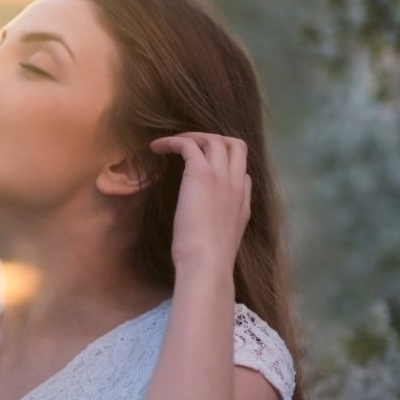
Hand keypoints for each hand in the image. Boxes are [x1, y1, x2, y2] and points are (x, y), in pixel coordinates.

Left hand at [149, 132, 250, 272]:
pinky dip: (171, 141)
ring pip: (214, 139)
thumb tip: (207, 220)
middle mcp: (236, 185)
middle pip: (236, 145)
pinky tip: (156, 147)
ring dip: (191, 136)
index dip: (225, 166)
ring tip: (168, 144)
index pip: (243, 173)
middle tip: (188, 146)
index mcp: (243, 202)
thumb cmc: (208, 260)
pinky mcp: (201, 173)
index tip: (203, 169)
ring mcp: (222, 176)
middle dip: (213, 139)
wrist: (207, 263)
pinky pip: (188, 144)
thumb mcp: (221, 240)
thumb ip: (220, 224)